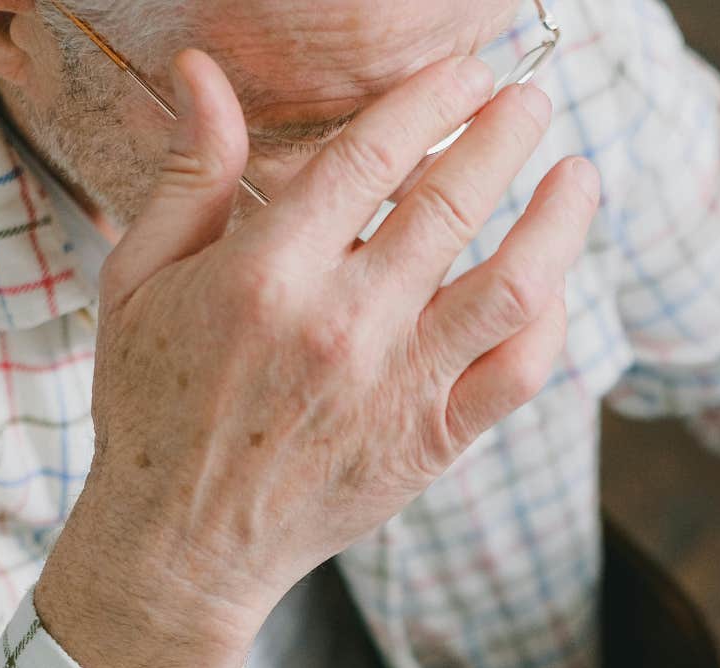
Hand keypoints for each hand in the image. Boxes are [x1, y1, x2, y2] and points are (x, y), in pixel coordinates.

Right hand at [35, 50, 600, 667]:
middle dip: (504, 135)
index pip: (371, 155)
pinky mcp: (433, 443)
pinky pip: (520, 373)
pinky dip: (551, 321)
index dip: (431, 99)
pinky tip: (556, 281)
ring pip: (513, 285)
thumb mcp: (141, 280)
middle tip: (528, 99)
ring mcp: (396, 387)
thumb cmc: (152, 406)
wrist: (180, 546)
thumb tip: (204, 69)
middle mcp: (342, 325)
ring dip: (559, 219)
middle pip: (452, 203)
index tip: (466, 73)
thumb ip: (189, 173)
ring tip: (578, 174)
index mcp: (265, 274)